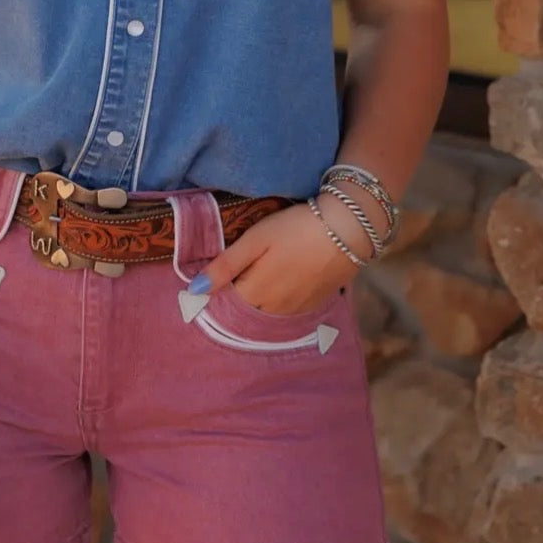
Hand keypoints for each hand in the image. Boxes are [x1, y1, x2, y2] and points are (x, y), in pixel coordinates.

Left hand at [189, 201, 360, 315]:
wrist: (347, 231)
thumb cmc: (295, 229)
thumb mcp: (256, 239)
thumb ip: (226, 266)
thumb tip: (195, 291)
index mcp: (256, 293)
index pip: (225, 304)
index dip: (216, 293)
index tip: (211, 280)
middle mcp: (274, 310)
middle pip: (246, 311)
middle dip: (235, 299)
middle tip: (234, 275)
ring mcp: (296, 310)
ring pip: (266, 313)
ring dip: (257, 301)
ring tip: (258, 275)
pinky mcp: (314, 304)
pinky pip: (287, 311)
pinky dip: (277, 302)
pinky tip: (281, 281)